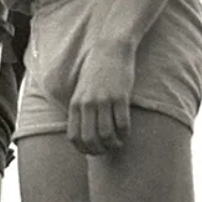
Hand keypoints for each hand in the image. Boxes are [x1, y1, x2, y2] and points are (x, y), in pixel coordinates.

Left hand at [67, 38, 136, 154]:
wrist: (109, 50)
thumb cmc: (96, 73)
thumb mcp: (81, 92)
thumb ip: (80, 111)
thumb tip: (84, 135)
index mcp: (75, 104)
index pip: (74, 137)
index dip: (84, 150)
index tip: (93, 151)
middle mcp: (87, 104)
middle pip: (90, 139)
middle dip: (100, 150)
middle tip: (108, 149)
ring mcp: (103, 100)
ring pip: (107, 134)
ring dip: (114, 144)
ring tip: (118, 142)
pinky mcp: (120, 97)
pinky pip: (123, 123)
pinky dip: (125, 133)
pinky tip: (126, 132)